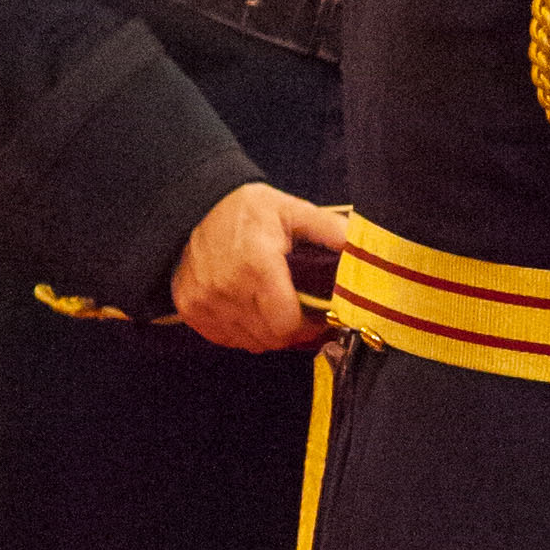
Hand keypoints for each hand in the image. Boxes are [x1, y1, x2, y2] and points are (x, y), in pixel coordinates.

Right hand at [171, 185, 349, 351]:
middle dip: (292, 331)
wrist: (191, 207)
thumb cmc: (245, 209)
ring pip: (249, 342)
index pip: (288, 324)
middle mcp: (228, 289)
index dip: (308, 327)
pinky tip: (249, 310)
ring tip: (273, 309)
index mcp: (258, 266)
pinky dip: (242, 332)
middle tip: (299, 314)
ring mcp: (205, 302)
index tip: (318, 317)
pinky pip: (225, 339)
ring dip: (267, 333)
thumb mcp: (290, 209)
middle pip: (271, 338)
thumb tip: (360, 245)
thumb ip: (328, 229)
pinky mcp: (189, 310)